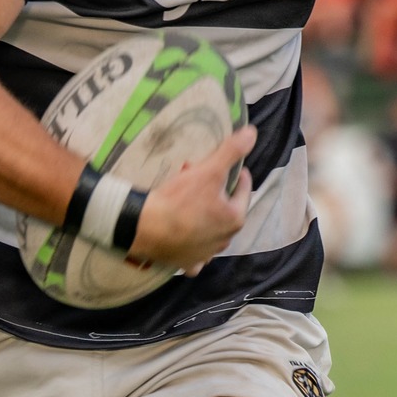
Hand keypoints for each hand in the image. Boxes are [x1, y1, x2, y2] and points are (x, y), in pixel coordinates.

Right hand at [128, 125, 255, 272]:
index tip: (223, 165)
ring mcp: (206, 255)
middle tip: (198, 179)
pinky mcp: (188, 263)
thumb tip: (252, 133)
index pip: (243, 189)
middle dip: (216, 193)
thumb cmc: (179, 200)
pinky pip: (196, 253)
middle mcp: (225, 240)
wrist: (144, 228)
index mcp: (235, 218)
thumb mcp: (208, 171)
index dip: (235, 173)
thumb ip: (231, 152)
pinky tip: (186, 236)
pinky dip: (194, 245)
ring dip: (206, 218)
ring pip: (212, 231)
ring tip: (189, 203)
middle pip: (226, 209)